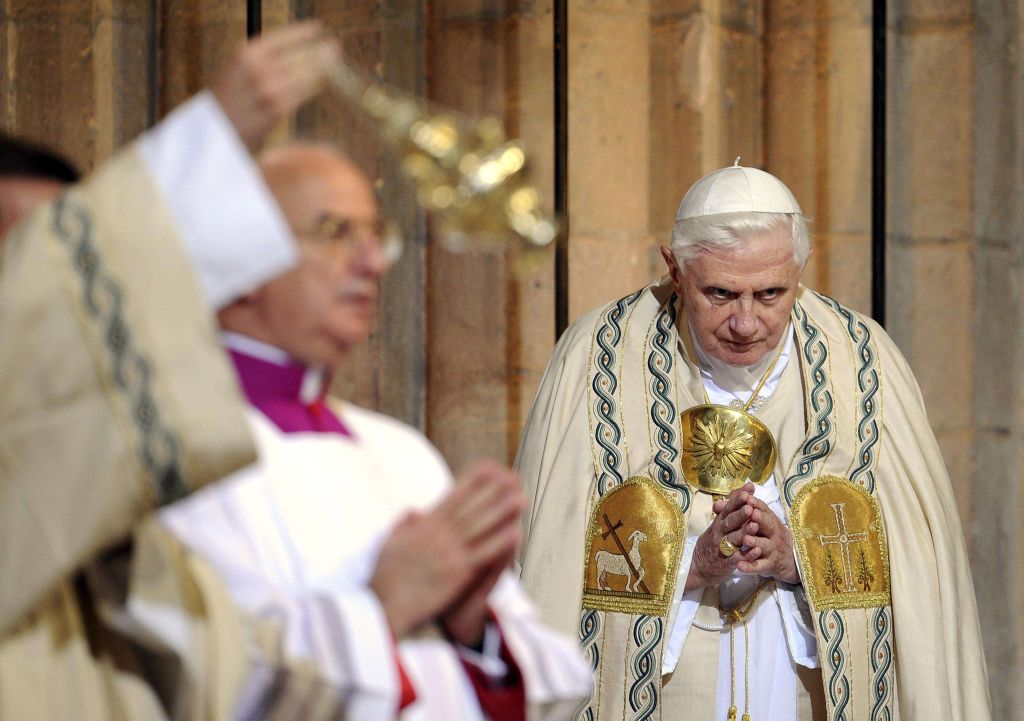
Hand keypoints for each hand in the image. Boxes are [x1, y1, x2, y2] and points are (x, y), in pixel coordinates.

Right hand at [210, 21, 339, 148]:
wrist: (215, 131)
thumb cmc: (229, 100)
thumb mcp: (237, 69)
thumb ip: (263, 58)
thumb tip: (297, 48)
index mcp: (246, 54)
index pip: (282, 37)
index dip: (303, 32)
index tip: (319, 28)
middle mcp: (258, 69)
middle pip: (299, 55)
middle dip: (320, 50)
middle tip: (336, 46)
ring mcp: (269, 90)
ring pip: (305, 74)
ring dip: (323, 67)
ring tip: (335, 60)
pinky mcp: (278, 109)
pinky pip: (303, 93)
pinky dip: (315, 85)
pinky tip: (323, 80)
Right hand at [370, 460, 522, 637]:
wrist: (384, 605)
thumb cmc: (385, 577)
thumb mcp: (390, 543)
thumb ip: (404, 524)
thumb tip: (414, 509)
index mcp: (424, 526)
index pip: (452, 497)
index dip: (472, 481)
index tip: (489, 467)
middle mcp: (438, 535)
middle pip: (472, 507)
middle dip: (493, 490)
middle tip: (513, 477)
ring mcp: (449, 553)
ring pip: (481, 527)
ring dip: (502, 511)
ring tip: (521, 497)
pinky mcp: (457, 573)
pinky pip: (484, 554)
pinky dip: (500, 542)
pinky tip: (516, 532)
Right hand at [684, 483, 758, 590]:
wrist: (698, 569)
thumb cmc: (711, 544)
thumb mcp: (715, 526)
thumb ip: (727, 511)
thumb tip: (740, 492)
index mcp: (717, 524)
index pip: (727, 508)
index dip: (737, 499)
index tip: (748, 490)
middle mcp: (719, 534)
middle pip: (729, 522)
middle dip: (740, 514)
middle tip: (750, 506)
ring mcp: (722, 548)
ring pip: (734, 539)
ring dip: (744, 532)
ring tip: (755, 525)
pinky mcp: (727, 563)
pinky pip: (738, 558)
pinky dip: (747, 554)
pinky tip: (757, 550)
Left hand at [734, 495, 799, 583]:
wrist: (786, 558)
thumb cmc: (765, 533)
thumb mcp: (756, 520)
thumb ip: (736, 510)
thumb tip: (716, 504)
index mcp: (769, 520)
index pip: (763, 509)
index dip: (754, 503)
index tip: (746, 497)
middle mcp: (773, 533)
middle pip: (768, 524)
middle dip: (759, 518)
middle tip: (750, 513)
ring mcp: (772, 549)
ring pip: (764, 545)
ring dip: (755, 541)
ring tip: (745, 539)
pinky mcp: (769, 565)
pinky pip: (759, 566)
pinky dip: (750, 566)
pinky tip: (739, 566)